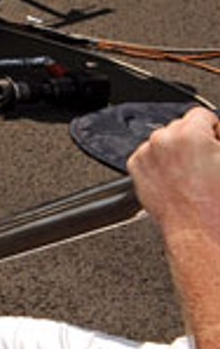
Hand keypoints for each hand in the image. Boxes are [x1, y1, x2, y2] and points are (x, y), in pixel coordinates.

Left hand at [128, 105, 219, 237]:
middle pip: (181, 126)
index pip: (202, 114)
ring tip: (192, 175)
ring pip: (165, 141)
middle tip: (208, 163)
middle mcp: (162, 140)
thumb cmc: (218, 205)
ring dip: (177, 151)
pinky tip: (177, 180)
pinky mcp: (136, 168)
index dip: (214, 130)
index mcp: (189, 134)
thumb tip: (215, 134)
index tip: (216, 141)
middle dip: (195, 141)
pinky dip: (161, 164)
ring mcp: (147, 154)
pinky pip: (151, 156)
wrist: (201, 233)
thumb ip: (219, 139)